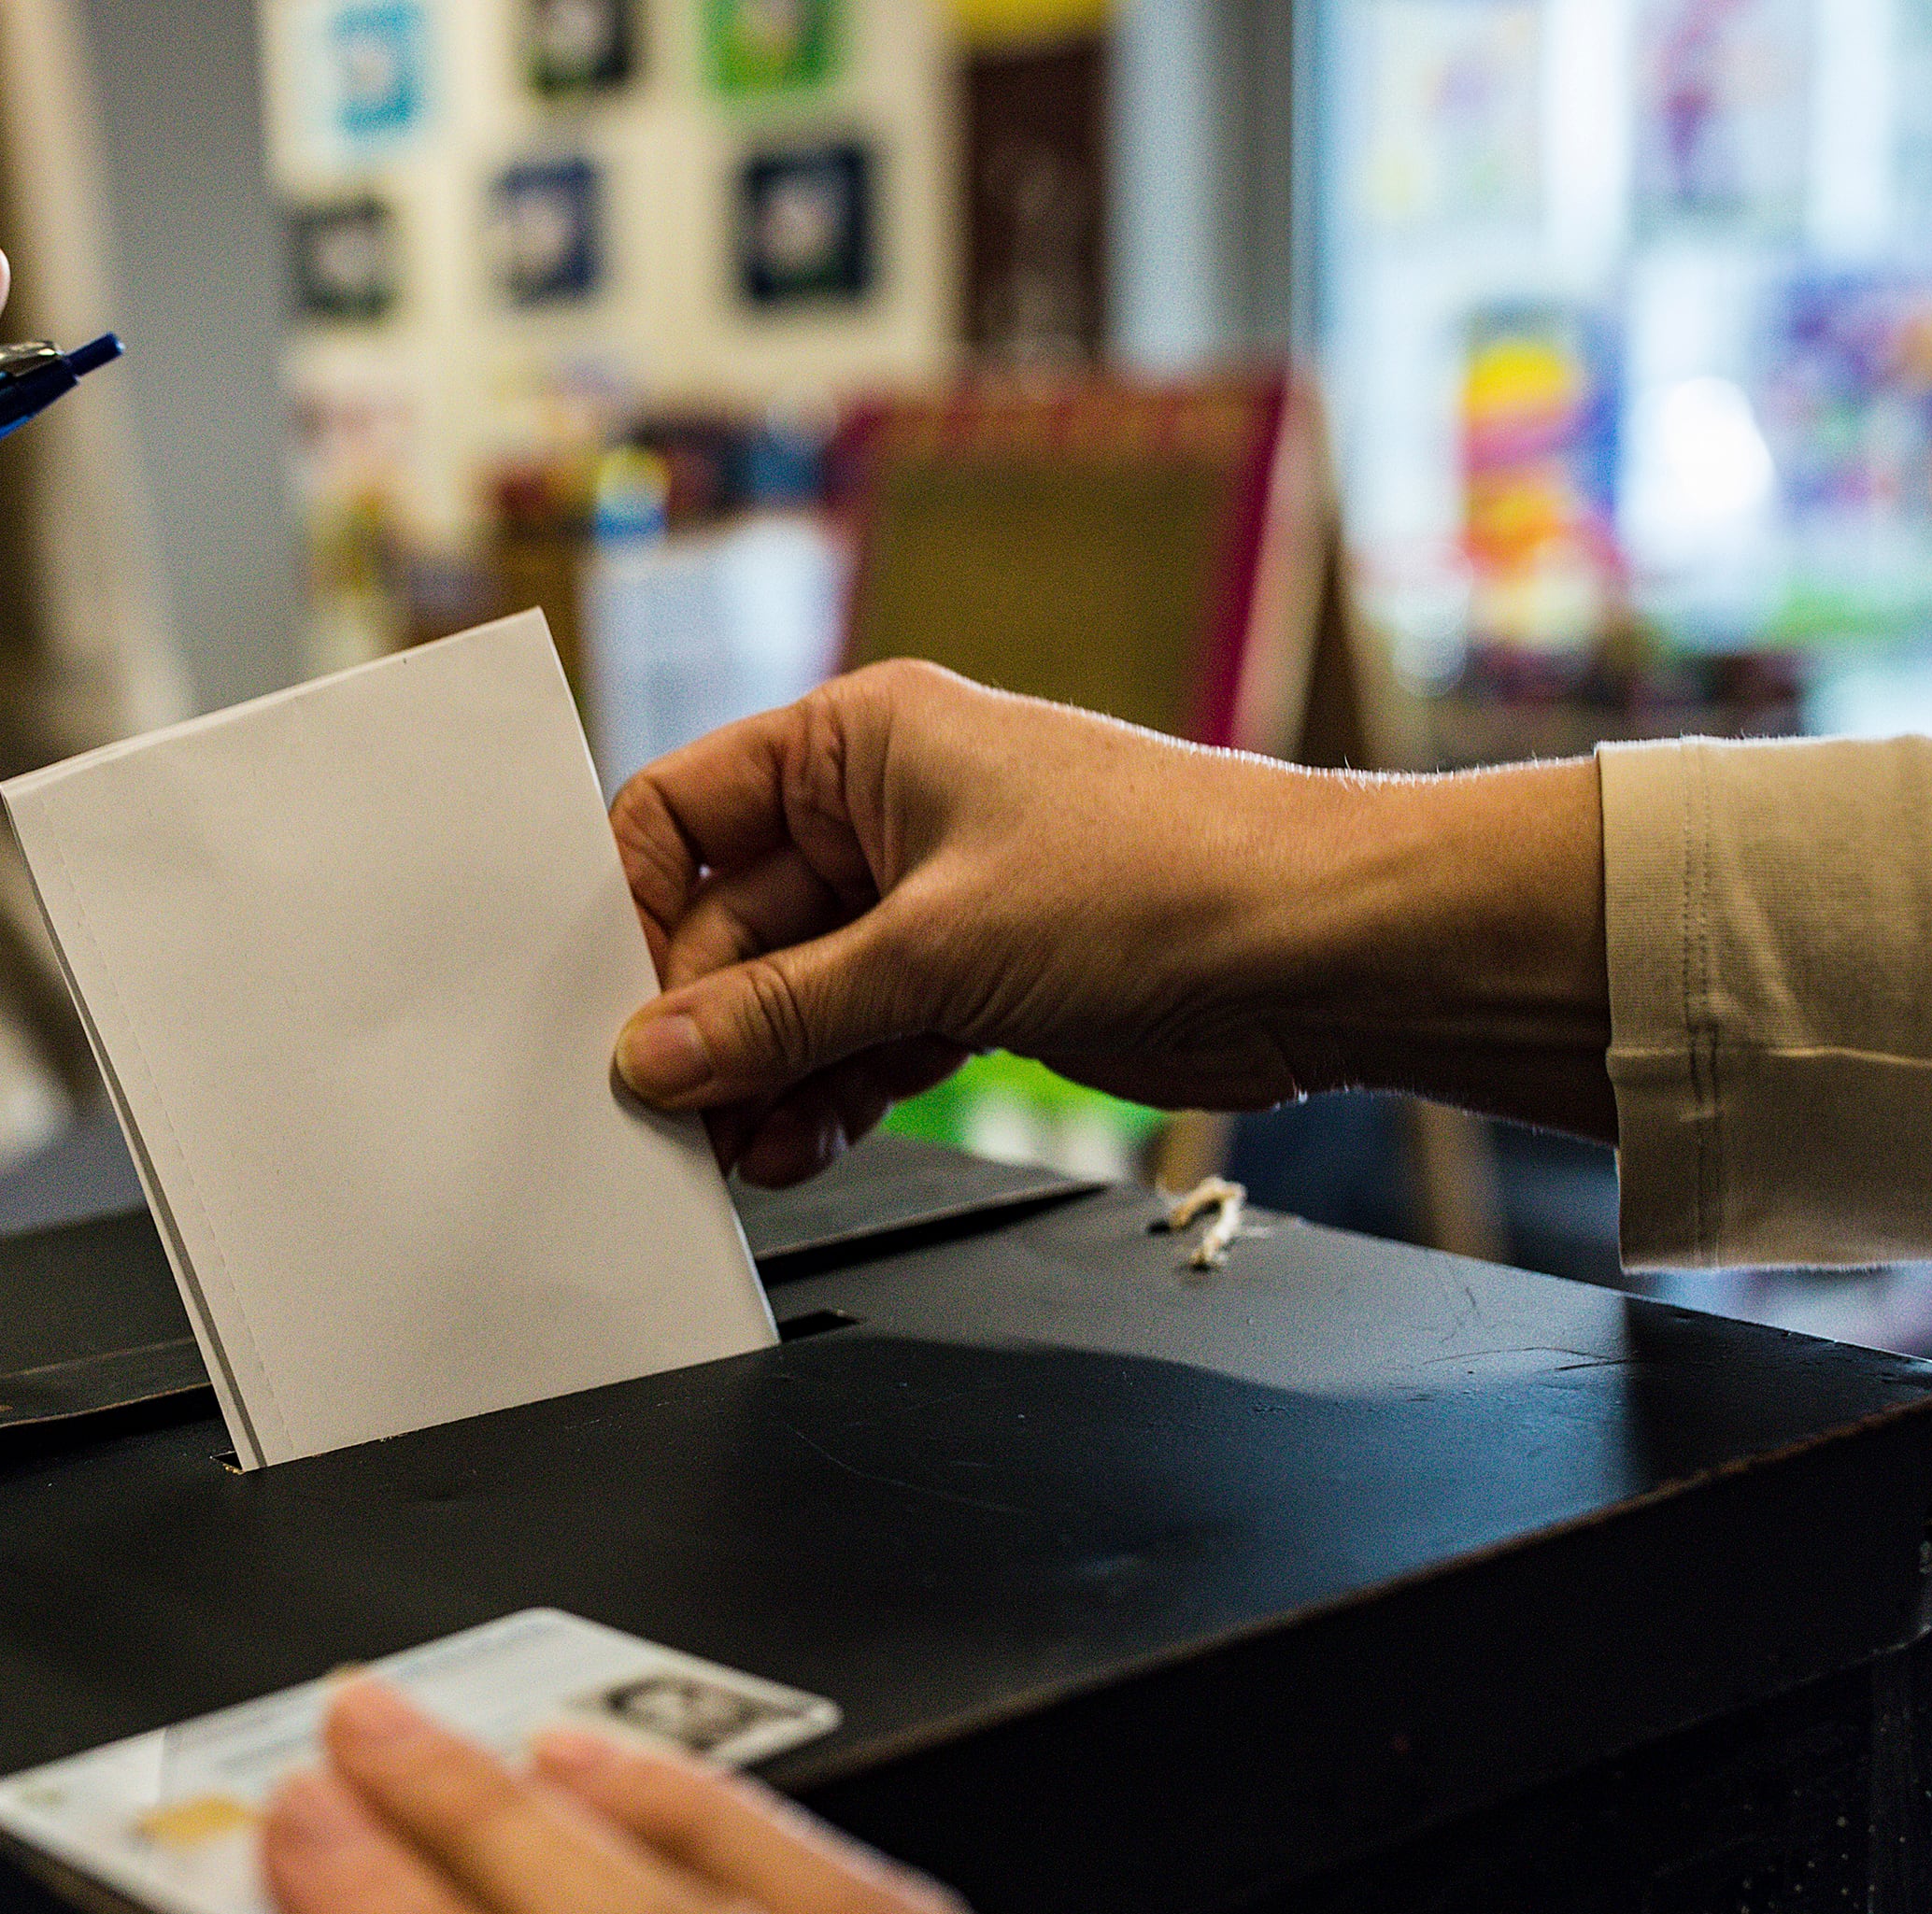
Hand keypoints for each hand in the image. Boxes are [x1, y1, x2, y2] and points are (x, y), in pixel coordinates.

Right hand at [603, 661, 1613, 1184]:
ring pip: (795, 998)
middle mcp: (881, 813)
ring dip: (760, 1076)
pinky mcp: (972, 983)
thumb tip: (654, 1055)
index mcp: (857, 742)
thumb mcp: (936, 949)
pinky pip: (860, 1043)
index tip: (607, 1004)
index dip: (635, 909)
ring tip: (724, 1152)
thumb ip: (784, 1013)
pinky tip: (795, 1150)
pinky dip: (827, 1097)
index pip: (683, 812)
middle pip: (733, 925)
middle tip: (660, 1111)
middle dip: (700, 1022)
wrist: (1325, 950)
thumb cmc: (1159, 877)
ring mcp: (927, 903)